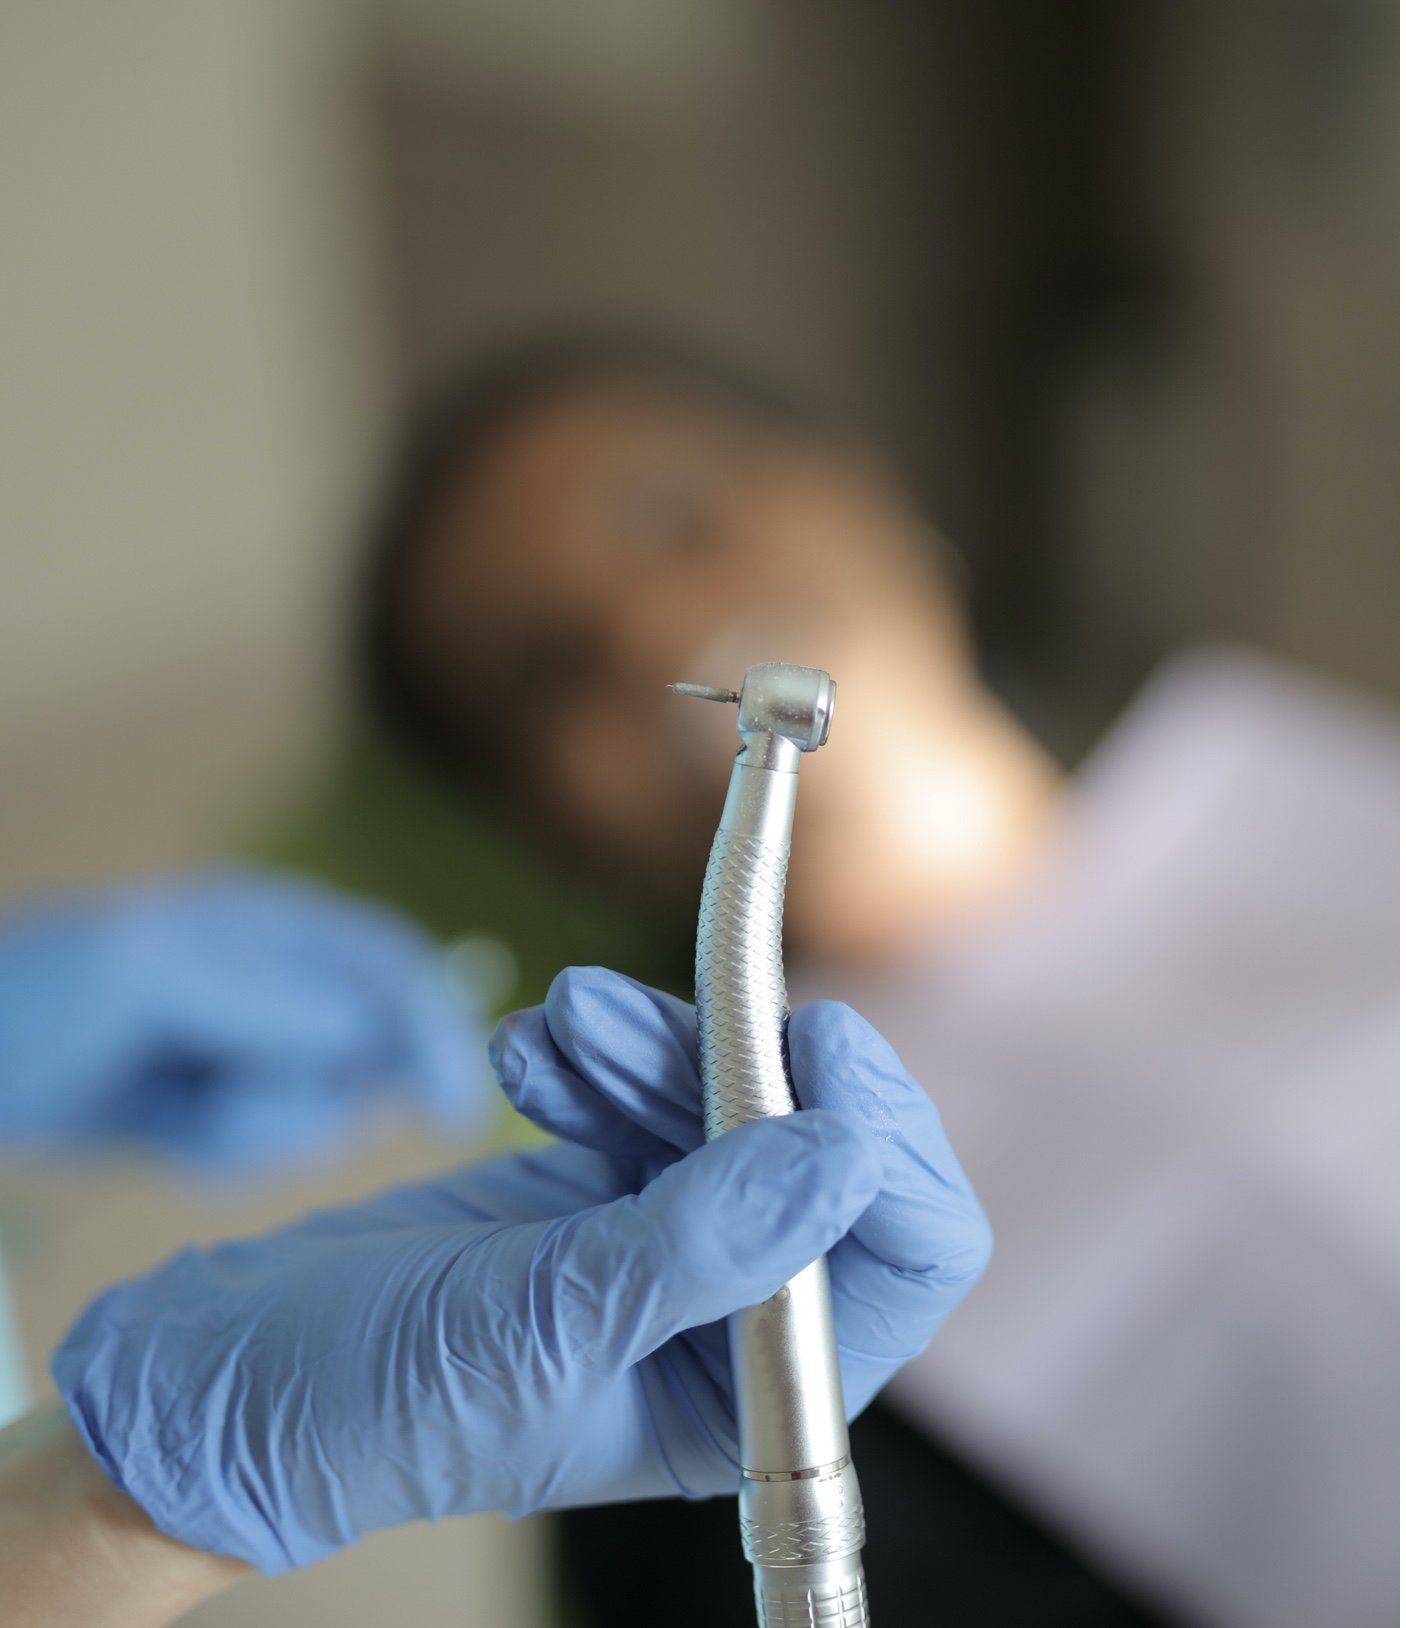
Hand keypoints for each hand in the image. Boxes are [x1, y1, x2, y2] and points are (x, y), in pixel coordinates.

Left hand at [0, 870, 485, 1170]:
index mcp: (279, 924)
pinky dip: (220, 1153)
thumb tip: (355, 1029)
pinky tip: (162, 1125)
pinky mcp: (227, 1103)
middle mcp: (286, 983)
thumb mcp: (146, 973)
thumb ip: (260, 996)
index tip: (453, 1112)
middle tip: (220, 1108)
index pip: (399, 970)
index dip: (438, 1033)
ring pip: (321, 1114)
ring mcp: (257, 1047)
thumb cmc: (35, 990)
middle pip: (372, 1056)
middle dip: (309, 1101)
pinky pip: (269, 1147)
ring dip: (251, 1133)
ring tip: (171, 1109)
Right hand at [52, 967, 989, 1571]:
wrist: (244, 1367)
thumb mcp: (546, 1325)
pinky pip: (657, 1083)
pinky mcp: (614, 1181)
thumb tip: (846, 1151)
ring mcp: (675, 1238)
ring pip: (735, 1096)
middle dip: (743, 1065)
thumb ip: (701, 1243)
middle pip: (831, 1150)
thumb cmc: (376, 1396)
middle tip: (643, 1020)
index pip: (905, 1256)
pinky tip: (530, 1056)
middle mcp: (734, 1316)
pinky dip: (603, 1050)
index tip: (810, 1042)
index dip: (882, 1141)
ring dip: (654, 1042)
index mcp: (750, 1394)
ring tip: (558, 1027)